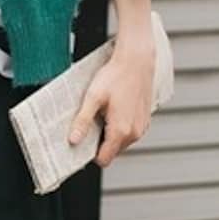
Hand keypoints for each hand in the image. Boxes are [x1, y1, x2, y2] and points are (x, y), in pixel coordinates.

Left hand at [67, 34, 155, 167]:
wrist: (137, 60)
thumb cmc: (116, 76)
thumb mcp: (93, 98)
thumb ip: (83, 121)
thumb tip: (73, 140)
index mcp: (121, 131)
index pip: (104, 159)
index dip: (91, 154)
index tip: (82, 141)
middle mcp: (134, 133)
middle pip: (112, 151)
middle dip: (100, 142)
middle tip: (91, 122)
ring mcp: (142, 127)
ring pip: (121, 142)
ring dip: (110, 134)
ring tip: (103, 113)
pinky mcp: (145, 120)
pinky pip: (130, 132)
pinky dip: (121, 126)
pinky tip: (115, 109)